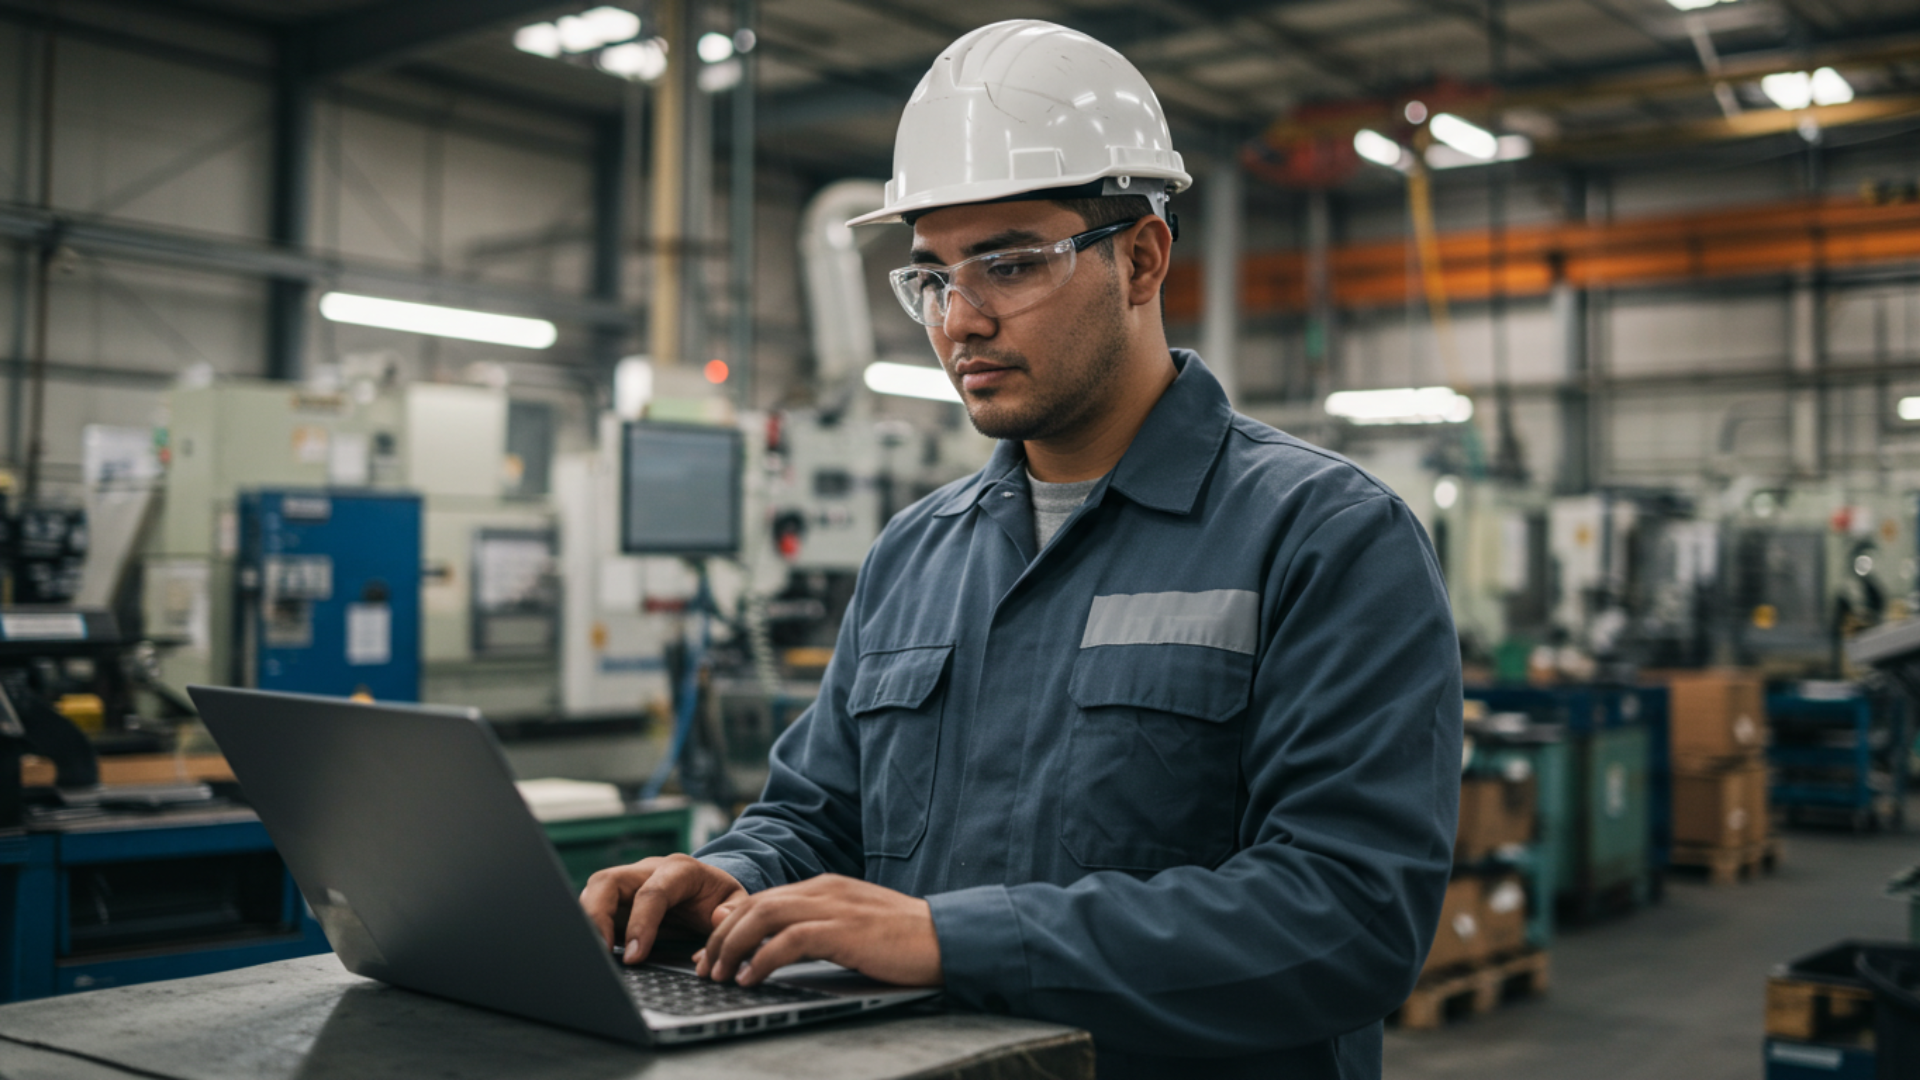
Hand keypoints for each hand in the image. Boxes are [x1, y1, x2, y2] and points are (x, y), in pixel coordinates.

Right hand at [580, 854, 747, 963]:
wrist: (709, 887)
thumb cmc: (719, 897)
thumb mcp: (737, 901)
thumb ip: (734, 910)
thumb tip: (718, 918)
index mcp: (681, 869)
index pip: (653, 892)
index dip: (641, 924)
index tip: (636, 957)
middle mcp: (648, 870)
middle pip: (608, 881)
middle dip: (597, 916)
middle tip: (601, 952)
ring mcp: (629, 881)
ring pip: (594, 890)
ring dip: (587, 921)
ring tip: (593, 954)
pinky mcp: (617, 898)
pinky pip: (594, 906)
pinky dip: (589, 926)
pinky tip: (594, 950)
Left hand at [694, 874, 942, 987]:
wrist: (947, 936)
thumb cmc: (903, 939)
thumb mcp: (851, 928)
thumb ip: (813, 928)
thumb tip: (770, 941)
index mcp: (824, 886)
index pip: (761, 899)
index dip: (729, 926)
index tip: (711, 953)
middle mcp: (823, 890)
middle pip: (754, 905)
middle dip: (721, 937)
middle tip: (705, 967)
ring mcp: (833, 907)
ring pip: (763, 917)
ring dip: (733, 947)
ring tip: (719, 975)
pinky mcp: (843, 930)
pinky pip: (789, 941)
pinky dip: (762, 959)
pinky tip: (750, 979)